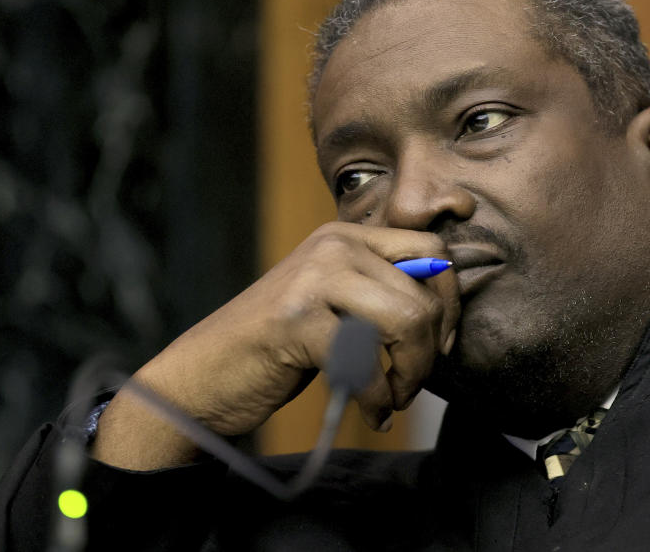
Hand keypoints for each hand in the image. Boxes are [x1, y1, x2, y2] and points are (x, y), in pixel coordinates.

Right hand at [92, 222, 457, 468]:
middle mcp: (333, 246)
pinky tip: (372, 413)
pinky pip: (368, 363)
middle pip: (424, 293)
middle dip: (431, 352)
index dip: (448, 302)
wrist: (201, 375)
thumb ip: (381, 292)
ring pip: (407, 321)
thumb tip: (447, 313)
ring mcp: (313, 279)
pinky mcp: (297, 321)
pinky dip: (377, 398)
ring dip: (411, 374)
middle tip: (411, 385)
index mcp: (347, 236)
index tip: (442, 344)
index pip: (432, 249)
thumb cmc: (277, 345)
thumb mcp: (335, 302)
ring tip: (393, 399)